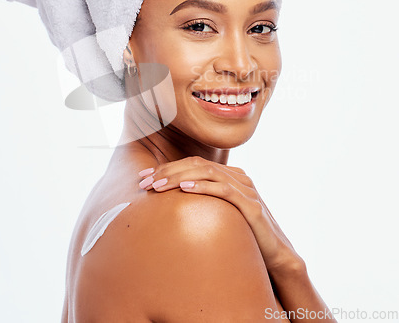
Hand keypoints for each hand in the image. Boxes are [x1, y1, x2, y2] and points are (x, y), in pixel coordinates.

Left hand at [138, 156, 303, 277]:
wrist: (275, 255)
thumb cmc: (243, 234)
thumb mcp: (219, 213)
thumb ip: (202, 202)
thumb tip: (168, 203)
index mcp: (229, 175)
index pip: (191, 164)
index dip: (166, 168)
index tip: (143, 178)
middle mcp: (238, 177)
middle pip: (196, 164)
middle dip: (166, 171)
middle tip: (144, 183)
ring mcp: (246, 188)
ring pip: (207, 173)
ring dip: (178, 177)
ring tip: (157, 186)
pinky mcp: (252, 205)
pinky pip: (225, 190)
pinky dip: (203, 187)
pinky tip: (185, 190)